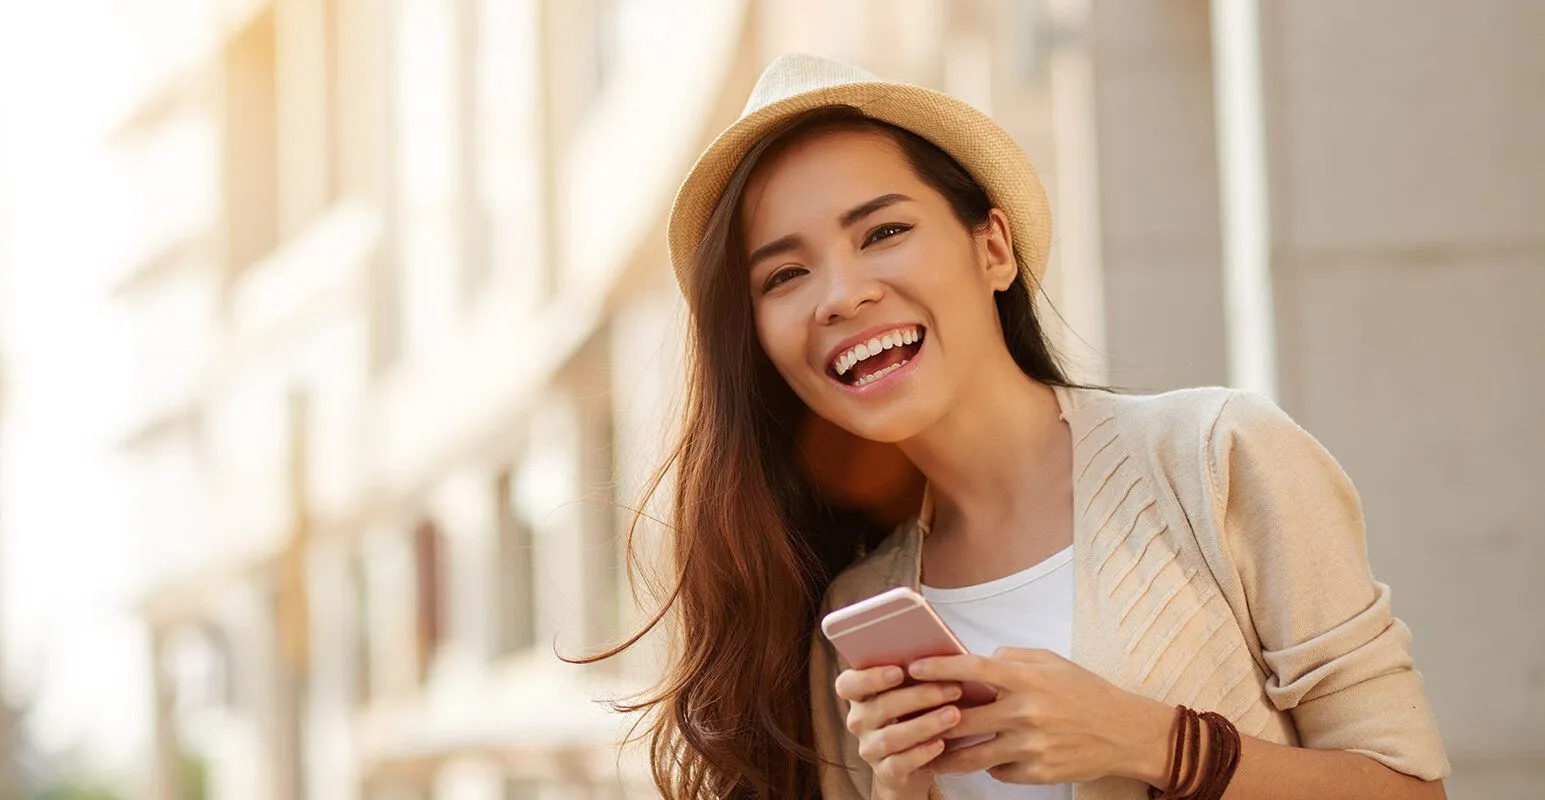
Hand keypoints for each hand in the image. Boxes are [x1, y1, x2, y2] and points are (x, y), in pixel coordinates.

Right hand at [834, 665, 963, 799]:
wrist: (914, 761)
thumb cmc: (914, 713)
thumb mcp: (910, 691)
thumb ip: (914, 674)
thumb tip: (941, 654)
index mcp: (859, 695)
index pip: (848, 684)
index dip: (870, 677)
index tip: (899, 671)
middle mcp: (858, 721)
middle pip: (880, 707)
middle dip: (919, 696)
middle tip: (953, 689)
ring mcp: (869, 748)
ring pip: (890, 737)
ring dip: (925, 724)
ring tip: (954, 715)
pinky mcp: (885, 772)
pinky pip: (899, 763)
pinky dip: (921, 753)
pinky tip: (941, 743)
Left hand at [907, 647, 1173, 785]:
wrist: (1123, 732)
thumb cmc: (1085, 692)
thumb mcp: (1052, 662)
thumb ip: (1013, 657)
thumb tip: (979, 659)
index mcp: (1027, 679)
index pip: (972, 670)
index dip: (938, 669)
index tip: (913, 669)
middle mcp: (1025, 712)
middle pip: (962, 719)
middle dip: (930, 718)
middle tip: (908, 717)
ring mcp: (1030, 746)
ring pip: (972, 756)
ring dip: (946, 755)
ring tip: (926, 752)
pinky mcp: (1037, 772)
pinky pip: (998, 772)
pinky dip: (988, 766)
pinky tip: (984, 759)